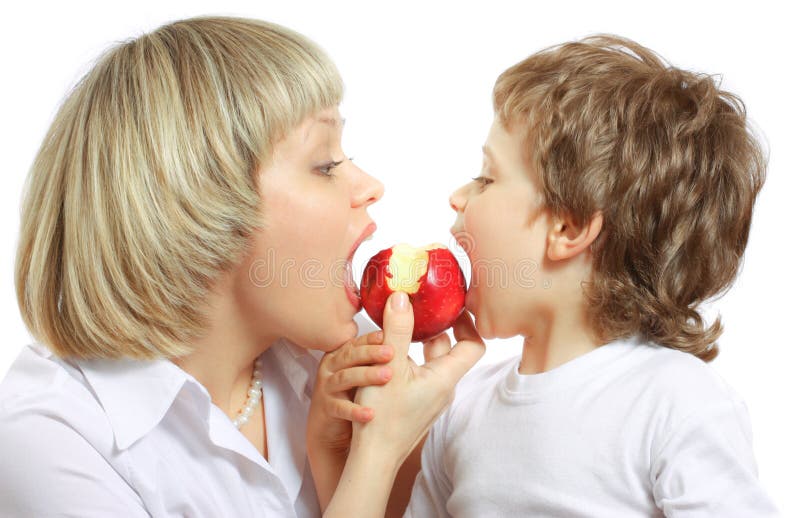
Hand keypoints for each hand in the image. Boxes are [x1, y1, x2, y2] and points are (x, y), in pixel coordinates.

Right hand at [307, 330, 393, 455]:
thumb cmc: (351, 397)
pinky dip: (356, 411)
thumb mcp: (366, 372)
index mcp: (343, 355)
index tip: (390, 335)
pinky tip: (371, 413)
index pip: (359, 342)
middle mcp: (333, 367)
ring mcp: (329, 388)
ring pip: (345, 377)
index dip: (373, 338)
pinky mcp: (328, 409)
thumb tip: (403, 332)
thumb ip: (380, 354)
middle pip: (351, 355)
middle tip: (392, 353)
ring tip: (388, 376)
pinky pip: (341, 408)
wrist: (329, 431)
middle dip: (372, 353)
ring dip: (367, 376)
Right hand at [352, 291, 484, 464]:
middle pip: (449, 351)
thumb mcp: (389, 364)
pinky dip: (408, 361)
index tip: (450, 306)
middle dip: (435, 329)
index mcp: (446, 378)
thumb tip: (402, 297)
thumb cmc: (383, 417)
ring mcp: (430, 400)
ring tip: (398, 329)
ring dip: (417, 345)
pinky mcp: (417, 407)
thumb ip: (397, 329)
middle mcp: (443, 389)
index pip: (474, 345)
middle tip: (419, 311)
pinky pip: (419, 377)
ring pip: (430, 363)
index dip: (467, 323)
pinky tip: (387, 357)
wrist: (373, 459)